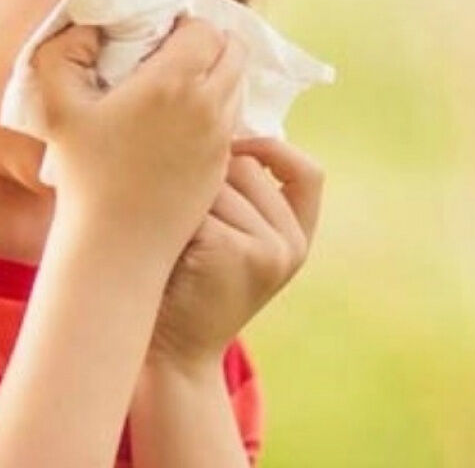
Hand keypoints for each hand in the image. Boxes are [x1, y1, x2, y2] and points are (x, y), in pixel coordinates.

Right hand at [29, 14, 247, 258]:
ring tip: (180, 84)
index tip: (160, 35)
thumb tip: (87, 25)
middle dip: (212, 44)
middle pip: (235, 51)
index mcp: (174, 81)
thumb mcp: (56, 106)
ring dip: (218, 75)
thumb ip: (62, 52)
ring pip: (238, 85)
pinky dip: (217, 109)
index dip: (185, 25)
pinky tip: (183, 119)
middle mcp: (208, 104)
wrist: (117, 244)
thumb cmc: (83, 174)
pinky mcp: (224, 164)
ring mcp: (221, 136)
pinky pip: (233, 120)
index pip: (205, 28)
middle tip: (178, 52)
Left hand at [147, 136, 323, 368]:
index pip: (309, 173)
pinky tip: (165, 246)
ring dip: (185, 198)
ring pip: (219, 181)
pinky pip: (198, 203)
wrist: (171, 353)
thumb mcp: (234, 242)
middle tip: (179, 215)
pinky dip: (174, 217)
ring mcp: (268, 249)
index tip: (237, 144)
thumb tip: (223, 122)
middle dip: (208, 177)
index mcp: (298, 238)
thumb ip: (245, 197)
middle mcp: (292, 244)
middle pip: (248, 166)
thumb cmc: (188, 285)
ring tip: (171, 235)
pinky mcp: (235, 250)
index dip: (274, 148)